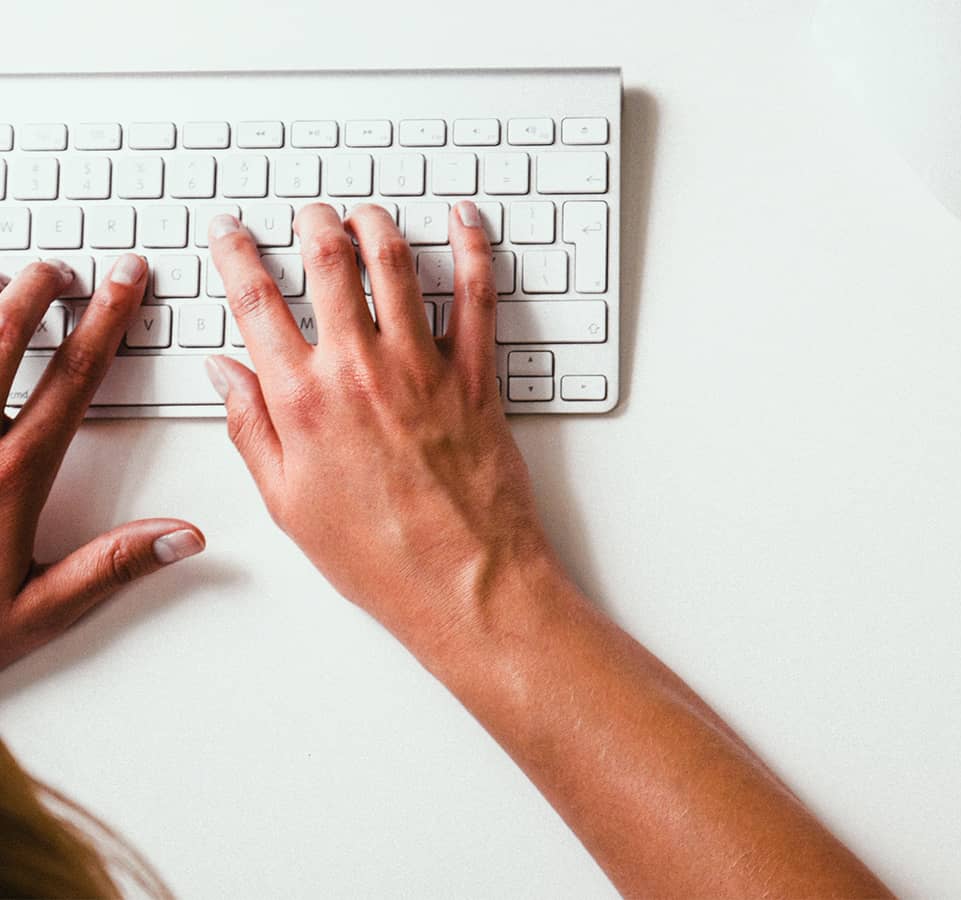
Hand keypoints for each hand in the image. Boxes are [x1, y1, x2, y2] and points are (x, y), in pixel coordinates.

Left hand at [0, 257, 203, 670]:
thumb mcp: (34, 610)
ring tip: (5, 280)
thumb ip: (111, 566)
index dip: (104, 322)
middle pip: (1, 338)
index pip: (71, 378)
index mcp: (9, 475)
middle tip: (60, 266)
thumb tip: (186, 536)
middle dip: (35, 292)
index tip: (124, 283)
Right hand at [205, 203, 551, 655]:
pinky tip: (465, 220)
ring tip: (365, 214)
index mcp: (303, 401)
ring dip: (376, 224)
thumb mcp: (287, 502)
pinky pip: (477, 295)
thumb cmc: (379, 555)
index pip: (256, 301)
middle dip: (312, 224)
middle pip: (328, 263)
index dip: (235, 253)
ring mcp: (423, 367)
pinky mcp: (478, 376)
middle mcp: (360, 370)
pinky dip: (473, 248)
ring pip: (395, 263)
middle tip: (308, 213)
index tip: (229, 230)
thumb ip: (250, 428)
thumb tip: (223, 372)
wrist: (465, 582)